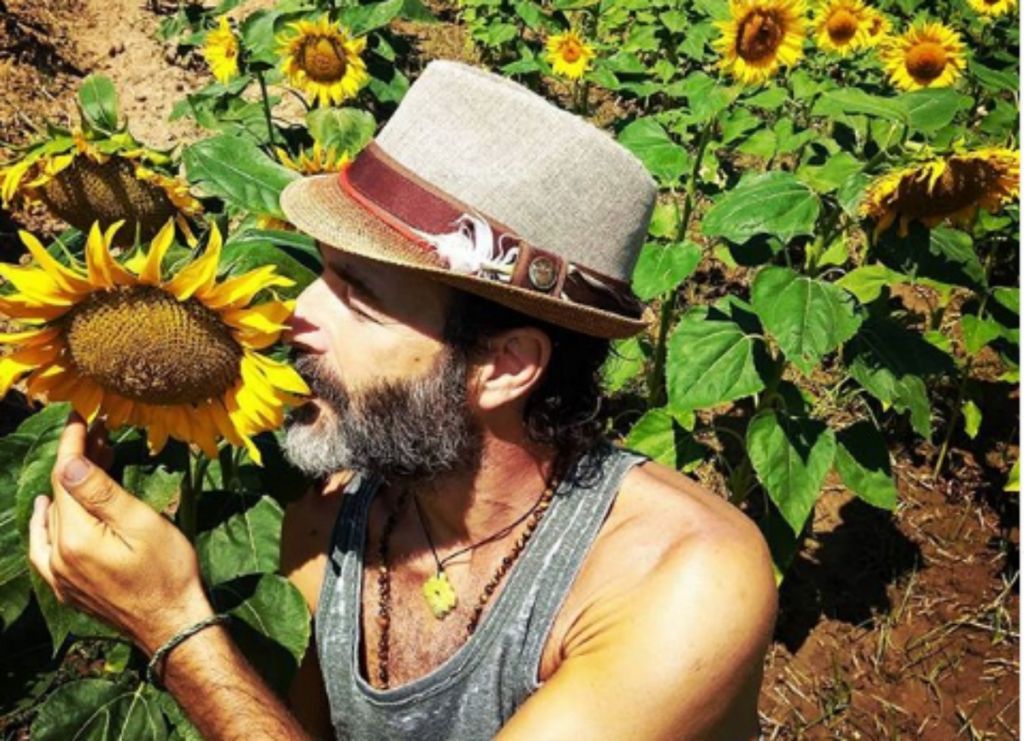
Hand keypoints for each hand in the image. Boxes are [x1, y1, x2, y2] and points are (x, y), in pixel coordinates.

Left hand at [28, 413, 212, 654]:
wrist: (172, 626)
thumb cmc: (168, 573)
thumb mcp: (143, 525)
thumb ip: (102, 494)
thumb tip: (68, 464)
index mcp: (75, 539)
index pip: (65, 479)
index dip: (72, 445)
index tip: (80, 417)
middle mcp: (57, 558)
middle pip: (59, 496)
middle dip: (76, 462)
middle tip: (99, 434)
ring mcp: (59, 576)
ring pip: (52, 519)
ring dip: (67, 489)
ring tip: (88, 464)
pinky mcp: (67, 587)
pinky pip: (45, 546)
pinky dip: (49, 521)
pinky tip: (52, 512)